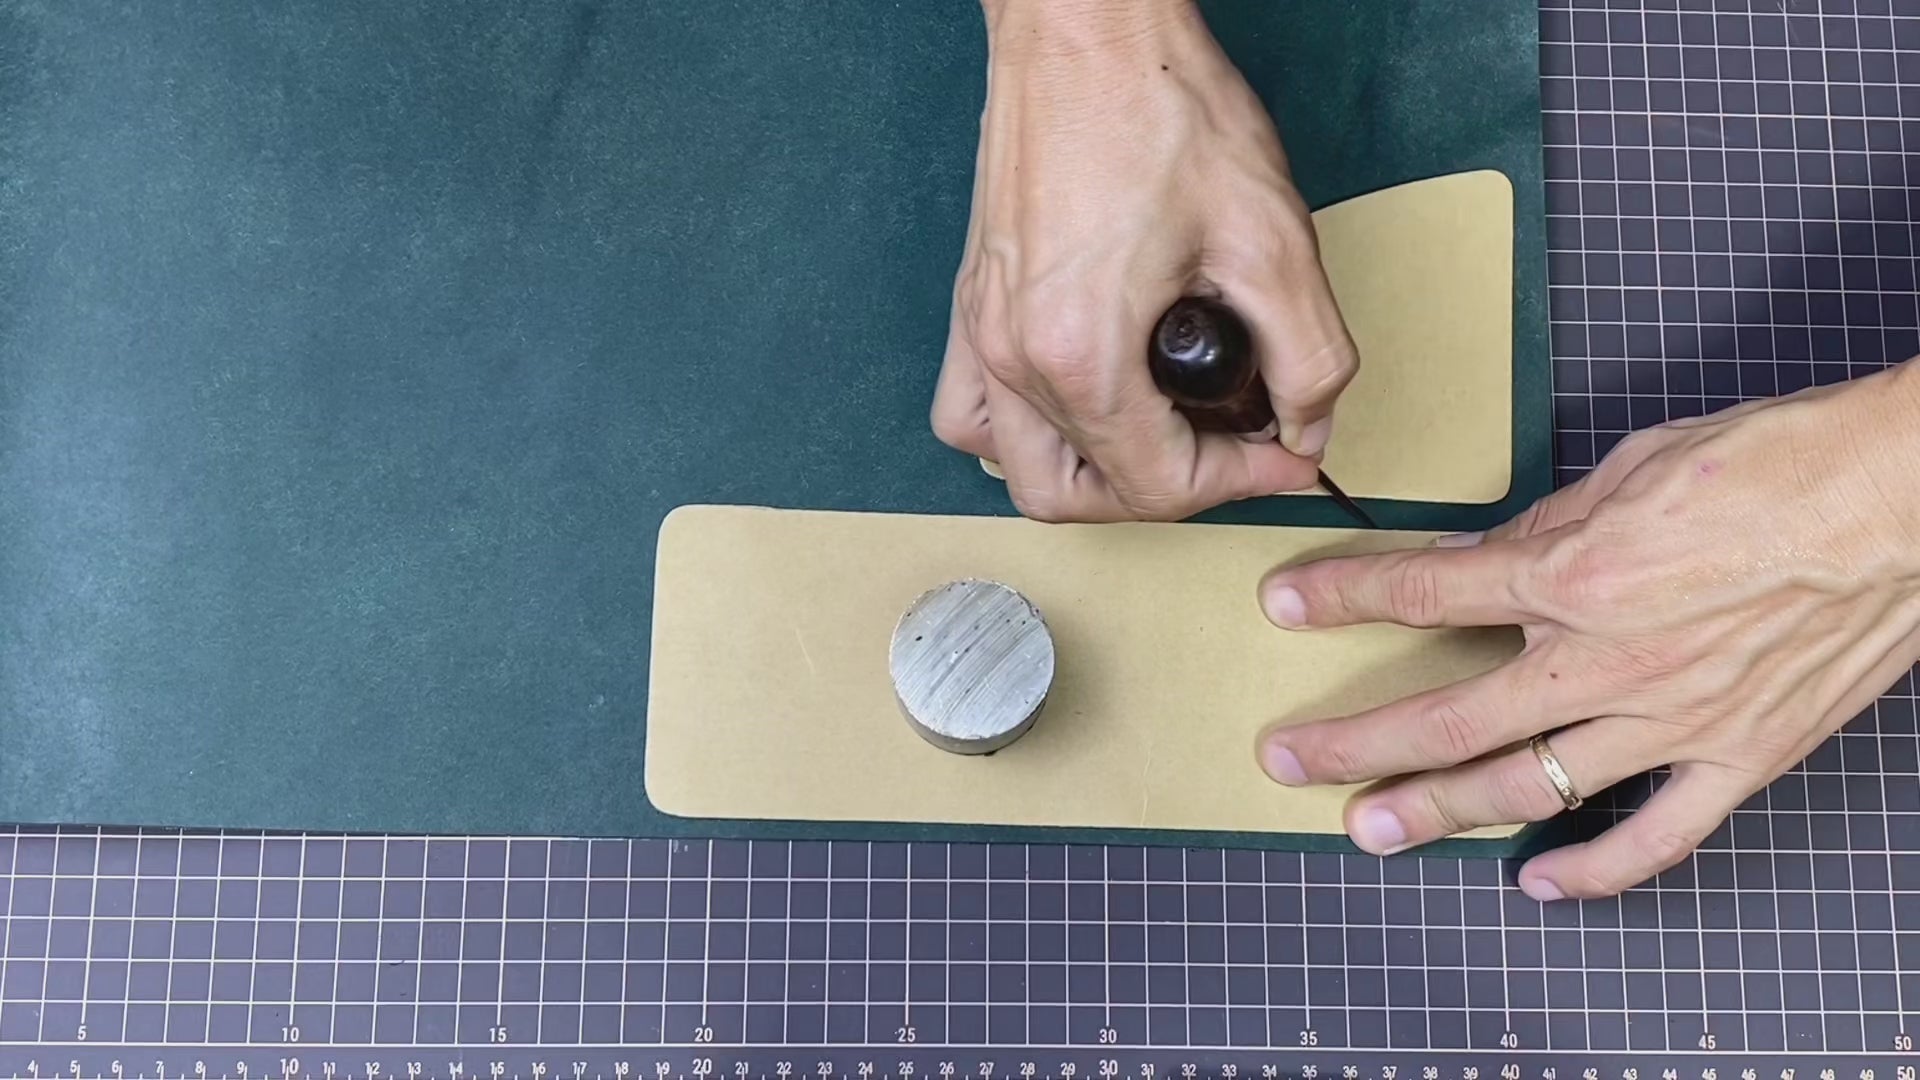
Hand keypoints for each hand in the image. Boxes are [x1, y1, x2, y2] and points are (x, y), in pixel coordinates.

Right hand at [931, 0, 1356, 521]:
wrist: (1084, 31)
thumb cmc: (1158, 107)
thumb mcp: (1271, 238)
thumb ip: (1308, 357)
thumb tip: (1306, 427)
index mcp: (1082, 352)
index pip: (1157, 486)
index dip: (1241, 481)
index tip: (1285, 451)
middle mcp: (1014, 356)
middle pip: (1082, 495)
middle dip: (1168, 491)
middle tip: (1229, 449)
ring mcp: (981, 334)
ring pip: (1018, 470)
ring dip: (1092, 477)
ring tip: (1157, 437)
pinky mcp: (970, 306)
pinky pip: (970, 415)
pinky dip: (1022, 435)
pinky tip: (1076, 403)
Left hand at [1251, 361, 1919, 899]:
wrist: (1901, 498)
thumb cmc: (1776, 464)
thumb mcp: (1634, 467)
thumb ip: (1549, 526)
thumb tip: (1486, 558)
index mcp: (1574, 574)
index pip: (1427, 589)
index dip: (1343, 596)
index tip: (1285, 604)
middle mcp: (1605, 659)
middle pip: (1450, 714)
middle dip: (1356, 741)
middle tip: (1288, 760)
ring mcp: (1670, 720)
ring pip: (1527, 786)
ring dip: (1437, 811)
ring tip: (1367, 828)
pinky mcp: (1736, 755)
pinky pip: (1653, 837)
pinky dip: (1592, 869)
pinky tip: (1534, 881)